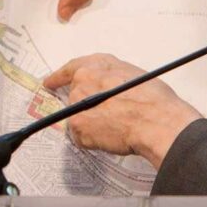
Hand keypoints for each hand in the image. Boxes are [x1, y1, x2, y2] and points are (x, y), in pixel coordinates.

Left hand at [44, 53, 202, 168]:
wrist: (156, 121)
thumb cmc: (152, 99)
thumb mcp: (132, 73)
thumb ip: (111, 76)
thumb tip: (108, 86)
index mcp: (95, 67)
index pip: (71, 69)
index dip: (60, 76)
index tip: (50, 82)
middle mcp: (81, 83)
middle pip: (75, 95)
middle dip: (87, 104)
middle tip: (107, 114)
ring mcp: (77, 108)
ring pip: (79, 117)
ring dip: (91, 122)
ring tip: (116, 127)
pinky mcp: (78, 129)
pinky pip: (82, 136)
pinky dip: (94, 139)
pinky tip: (112, 137)